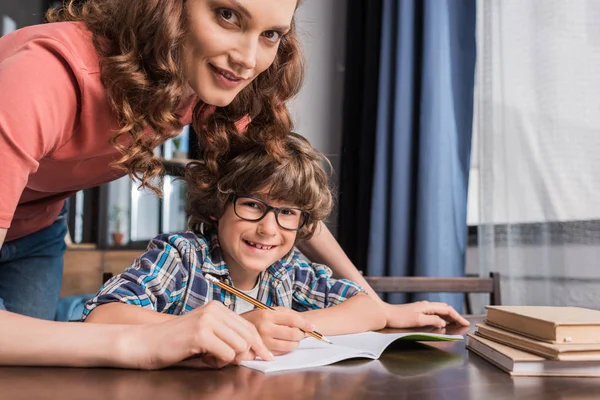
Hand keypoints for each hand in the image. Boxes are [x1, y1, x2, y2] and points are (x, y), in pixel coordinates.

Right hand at [121, 301, 272, 368]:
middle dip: (248, 353)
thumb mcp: (206, 333)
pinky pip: (227, 354)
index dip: (259, 344)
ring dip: (230, 359)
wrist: (146, 343)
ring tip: (212, 358)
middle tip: (236, 362)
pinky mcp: (200, 334)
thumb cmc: (176, 342)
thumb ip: (228, 337)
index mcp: (218, 307)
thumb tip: (255, 351)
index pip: (249, 326)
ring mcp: (207, 321)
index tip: (266, 357)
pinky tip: (205, 359)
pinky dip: (219, 362)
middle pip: (248, 335)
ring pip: (240, 346)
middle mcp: (214, 310)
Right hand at [241, 307, 314, 354]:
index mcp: (268, 315)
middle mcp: (265, 328)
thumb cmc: (259, 317)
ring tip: (291, 337)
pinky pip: (283, 352)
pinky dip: (287, 347)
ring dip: (295, 342)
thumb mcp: (271, 310)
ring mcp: (264, 341)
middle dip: (301, 334)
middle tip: (302, 332)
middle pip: (293, 334)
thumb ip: (288, 315)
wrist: (239, 327)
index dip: (305, 324)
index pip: (292, 320)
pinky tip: (283, 341)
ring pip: (290, 345)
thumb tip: (306, 325)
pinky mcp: (263, 351)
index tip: (313, 326)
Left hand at [381, 301, 469, 328]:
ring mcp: (421, 308)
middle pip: (445, 309)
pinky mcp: (417, 312)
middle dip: (455, 316)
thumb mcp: (418, 320)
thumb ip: (432, 320)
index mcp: (427, 306)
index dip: (457, 317)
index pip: (447, 310)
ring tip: (456, 324)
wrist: (385, 314)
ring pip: (439, 311)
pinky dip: (441, 317)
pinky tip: (441, 323)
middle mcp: (426, 306)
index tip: (465, 323)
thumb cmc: (399, 318)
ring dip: (449, 317)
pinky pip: (434, 313)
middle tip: (463, 324)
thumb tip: (443, 322)